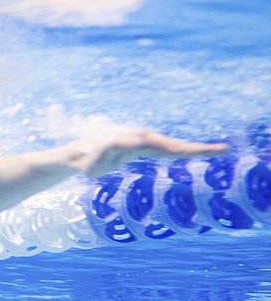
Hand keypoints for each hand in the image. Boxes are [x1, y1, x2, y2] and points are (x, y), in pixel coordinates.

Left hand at [68, 128, 227, 176]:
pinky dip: (179, 150)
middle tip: (222, 150)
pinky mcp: (140, 148)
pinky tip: (191, 152)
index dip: (189, 150)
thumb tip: (127, 142)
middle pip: (175, 145)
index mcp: (138, 142)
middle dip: (198, 148)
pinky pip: (163, 150)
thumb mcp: (94, 159)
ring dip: (192, 148)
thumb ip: (107, 152)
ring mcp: (142, 143)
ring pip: (171, 146)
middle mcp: (143, 139)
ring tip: (216, 150)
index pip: (168, 148)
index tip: (208, 151)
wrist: (78, 155)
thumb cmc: (85, 161)